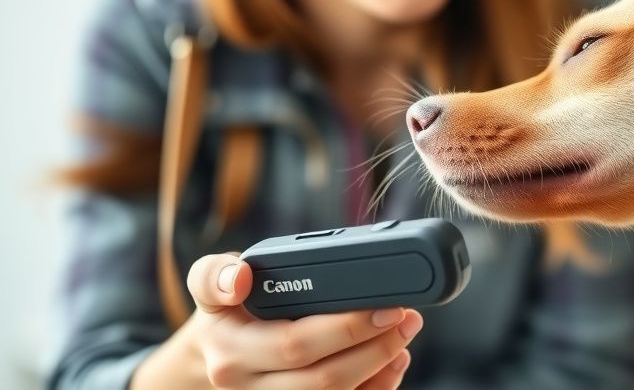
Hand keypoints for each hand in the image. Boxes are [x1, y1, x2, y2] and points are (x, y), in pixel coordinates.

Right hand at [186, 252, 421, 388]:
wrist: (213, 352)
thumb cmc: (227, 310)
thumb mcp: (210, 282)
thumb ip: (217, 274)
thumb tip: (240, 278)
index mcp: (231, 350)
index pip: (296, 345)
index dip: (346, 329)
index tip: (384, 308)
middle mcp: (251, 385)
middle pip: (325, 377)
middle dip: (375, 346)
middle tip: (403, 315)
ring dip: (380, 368)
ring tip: (404, 334)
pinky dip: (377, 387)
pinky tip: (394, 364)